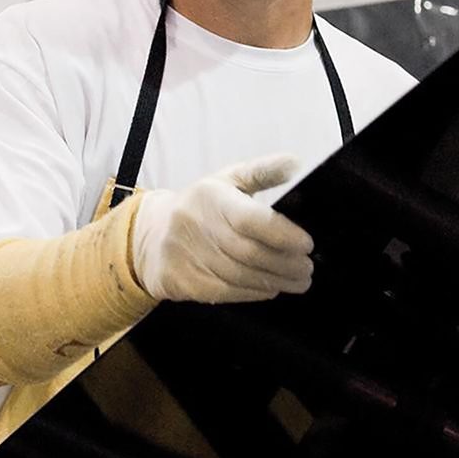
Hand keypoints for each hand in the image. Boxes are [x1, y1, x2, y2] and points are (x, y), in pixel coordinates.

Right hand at [129, 153, 315, 303]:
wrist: (151, 235)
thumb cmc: (201, 206)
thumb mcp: (228, 180)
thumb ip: (263, 172)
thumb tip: (295, 163)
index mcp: (212, 197)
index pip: (251, 219)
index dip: (282, 234)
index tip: (307, 244)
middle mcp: (197, 226)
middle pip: (249, 253)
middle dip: (285, 264)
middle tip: (307, 267)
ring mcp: (187, 256)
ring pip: (240, 276)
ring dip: (275, 281)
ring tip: (298, 281)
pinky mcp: (184, 282)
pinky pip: (226, 292)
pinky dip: (254, 293)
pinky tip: (272, 288)